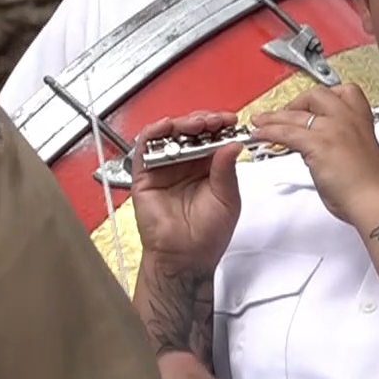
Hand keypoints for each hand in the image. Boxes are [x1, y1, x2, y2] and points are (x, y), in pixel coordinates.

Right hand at [130, 111, 242, 276]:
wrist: (185, 258)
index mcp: (207, 168)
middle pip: (190, 131)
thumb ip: (227, 170)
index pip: (212, 137)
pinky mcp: (145, 174)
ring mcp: (165, 167)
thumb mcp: (228, 199)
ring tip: (196, 124)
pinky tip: (168, 126)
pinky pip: (146, 147)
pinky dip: (154, 132)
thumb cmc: (207, 235)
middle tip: (214, 121)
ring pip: (169, 133)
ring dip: (182, 123)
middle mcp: (185, 164)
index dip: (220, 125)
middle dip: (203, 120)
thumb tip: (233, 144)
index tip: (231, 121)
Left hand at [249, 85, 378, 223]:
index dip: (323, 97)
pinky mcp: (318, 143)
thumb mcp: (359, 156)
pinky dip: (268, 132)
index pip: (344, 91)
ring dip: (273, 118)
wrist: (375, 201)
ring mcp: (333, 129)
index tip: (310, 106)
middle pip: (316, 95)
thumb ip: (340, 146)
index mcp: (362, 120)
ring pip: (295, 115)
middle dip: (296, 103)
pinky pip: (286, 132)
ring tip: (259, 122)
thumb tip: (321, 150)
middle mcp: (348, 118)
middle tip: (284, 114)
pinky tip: (260, 135)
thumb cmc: (371, 188)